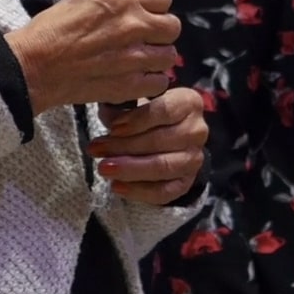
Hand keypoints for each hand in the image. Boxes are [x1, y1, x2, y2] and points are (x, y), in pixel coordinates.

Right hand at [4, 0, 179, 110]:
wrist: (33, 68)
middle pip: (172, 27)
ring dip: (157, 58)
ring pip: (169, 56)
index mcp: (121, 0)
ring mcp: (135, 58)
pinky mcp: (131, 86)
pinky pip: (160, 82)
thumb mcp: (77, 2)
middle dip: (160, 32)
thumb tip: (122, 9)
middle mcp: (134, 26)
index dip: (155, 5)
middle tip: (144, 39)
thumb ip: (108, 3)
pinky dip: (151, 82)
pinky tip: (135, 79)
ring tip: (138, 61)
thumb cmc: (48, 34)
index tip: (147, 13)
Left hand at [86, 87, 206, 203]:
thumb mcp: (135, 102)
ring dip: (130, 169)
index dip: (136, 120)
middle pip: (160, 140)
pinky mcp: (186, 182)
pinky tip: (117, 186)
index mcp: (188, 103)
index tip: (112, 127)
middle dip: (124, 146)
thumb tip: (108, 117)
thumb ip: (122, 107)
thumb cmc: (145, 114)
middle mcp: (197, 131)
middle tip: (96, 148)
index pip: (164, 111)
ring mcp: (194, 159)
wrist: (166, 135)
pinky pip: (164, 192)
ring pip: (163, 167)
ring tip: (103, 168)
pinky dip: (139, 191)